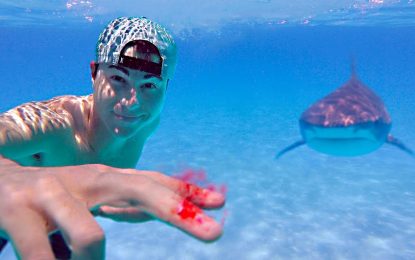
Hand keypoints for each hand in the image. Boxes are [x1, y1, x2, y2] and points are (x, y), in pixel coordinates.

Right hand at [0, 156, 224, 259]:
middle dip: (180, 214)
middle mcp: (88, 181)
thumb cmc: (54, 199)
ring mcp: (54, 194)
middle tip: (215, 234)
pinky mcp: (16, 212)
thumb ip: (125, 203)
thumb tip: (156, 214)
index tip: (221, 203)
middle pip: (143, 192)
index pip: (155, 183)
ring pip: (90, 238)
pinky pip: (43, 256)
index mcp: (108, 180)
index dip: (188, 193)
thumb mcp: (94, 198)